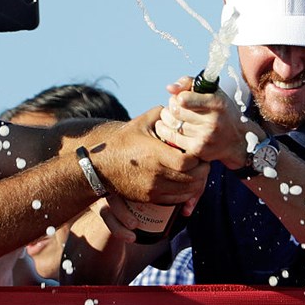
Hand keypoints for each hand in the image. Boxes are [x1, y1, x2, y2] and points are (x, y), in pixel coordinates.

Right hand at [89, 106, 209, 204]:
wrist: (101, 167)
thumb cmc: (122, 142)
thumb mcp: (139, 123)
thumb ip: (160, 114)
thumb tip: (176, 105)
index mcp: (154, 153)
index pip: (188, 161)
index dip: (198, 158)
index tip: (198, 151)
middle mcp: (155, 173)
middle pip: (191, 178)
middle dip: (202, 171)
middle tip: (204, 163)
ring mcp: (153, 188)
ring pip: (186, 191)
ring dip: (196, 183)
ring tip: (197, 172)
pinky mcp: (150, 197)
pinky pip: (176, 199)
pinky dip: (186, 192)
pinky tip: (186, 183)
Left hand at [154, 76, 261, 169]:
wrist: (238, 140)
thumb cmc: (221, 112)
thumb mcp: (212, 92)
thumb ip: (189, 83)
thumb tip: (169, 88)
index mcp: (217, 104)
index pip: (183, 99)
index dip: (177, 96)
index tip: (180, 98)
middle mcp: (212, 121)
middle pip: (176, 111)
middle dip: (171, 106)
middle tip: (175, 106)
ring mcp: (205, 137)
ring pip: (172, 124)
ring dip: (168, 118)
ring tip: (174, 116)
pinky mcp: (198, 150)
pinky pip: (172, 138)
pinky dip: (166, 130)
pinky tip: (170, 127)